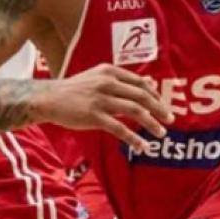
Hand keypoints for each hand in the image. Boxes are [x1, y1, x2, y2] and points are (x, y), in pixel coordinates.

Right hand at [32, 64, 173, 152]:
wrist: (48, 99)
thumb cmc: (74, 90)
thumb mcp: (98, 77)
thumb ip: (122, 80)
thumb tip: (149, 82)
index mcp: (109, 71)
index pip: (140, 83)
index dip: (155, 95)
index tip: (164, 106)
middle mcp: (107, 83)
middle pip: (141, 96)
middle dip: (159, 108)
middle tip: (171, 120)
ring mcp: (100, 99)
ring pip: (134, 111)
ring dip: (151, 124)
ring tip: (161, 134)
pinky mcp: (93, 116)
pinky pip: (119, 129)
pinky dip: (133, 139)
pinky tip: (142, 147)